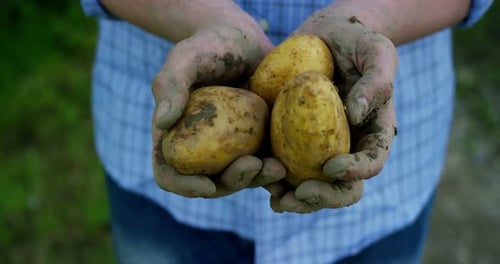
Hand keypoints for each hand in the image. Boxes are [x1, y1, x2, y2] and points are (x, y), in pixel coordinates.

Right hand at [151, 19, 285, 197]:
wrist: (243, 38)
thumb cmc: (208, 45)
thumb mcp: (186, 58)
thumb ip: (170, 84)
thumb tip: (162, 122)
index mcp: (175, 136)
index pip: (169, 174)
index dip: (184, 186)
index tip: (207, 186)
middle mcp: (201, 148)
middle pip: (210, 183)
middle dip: (232, 183)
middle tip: (253, 165)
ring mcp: (230, 148)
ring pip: (240, 178)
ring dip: (258, 180)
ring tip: (278, 168)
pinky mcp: (255, 141)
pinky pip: (263, 162)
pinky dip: (274, 168)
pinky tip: (289, 162)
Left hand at [266, 12, 397, 212]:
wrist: (325, 36)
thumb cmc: (356, 41)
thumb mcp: (376, 51)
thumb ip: (377, 81)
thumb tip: (354, 115)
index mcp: (371, 133)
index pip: (371, 162)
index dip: (356, 171)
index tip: (331, 167)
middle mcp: (346, 147)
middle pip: (341, 187)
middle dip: (322, 198)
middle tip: (299, 195)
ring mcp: (318, 148)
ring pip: (310, 186)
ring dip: (293, 198)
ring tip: (275, 197)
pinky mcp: (291, 140)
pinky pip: (282, 166)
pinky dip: (269, 177)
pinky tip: (255, 176)